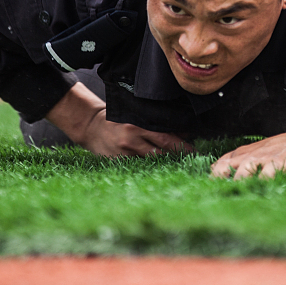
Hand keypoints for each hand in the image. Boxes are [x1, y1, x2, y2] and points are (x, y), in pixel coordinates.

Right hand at [45, 82, 193, 157]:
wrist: (90, 126)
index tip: (194, 151)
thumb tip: (183, 130)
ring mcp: (124, 153)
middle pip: (160, 152)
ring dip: (165, 163)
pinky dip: (149, 167)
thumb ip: (156, 123)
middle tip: (191, 160)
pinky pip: (138, 166)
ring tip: (178, 164)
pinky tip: (158, 169)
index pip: (165, 138)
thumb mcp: (135, 115)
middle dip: (177, 157)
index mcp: (138, 126)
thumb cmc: (116, 119)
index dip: (181, 146)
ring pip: (150, 162)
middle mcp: (131, 140)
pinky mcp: (118, 162)